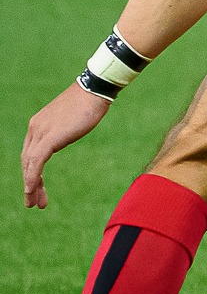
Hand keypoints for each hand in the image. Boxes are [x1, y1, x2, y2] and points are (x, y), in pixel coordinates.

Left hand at [23, 82, 111, 208]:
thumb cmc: (88, 102)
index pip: (30, 154)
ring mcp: (40, 133)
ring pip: (29, 165)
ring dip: (31, 186)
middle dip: (30, 183)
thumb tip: (68, 132)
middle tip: (33, 202)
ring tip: (36, 203)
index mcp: (38, 125)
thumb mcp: (72, 119)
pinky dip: (32, 178)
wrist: (94, 90)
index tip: (38, 187)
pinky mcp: (49, 138)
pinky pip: (36, 162)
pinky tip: (32, 190)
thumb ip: (64, 129)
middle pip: (26, 161)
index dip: (32, 172)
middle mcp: (34, 129)